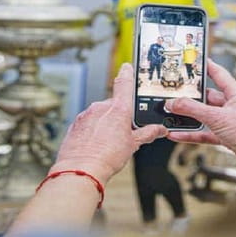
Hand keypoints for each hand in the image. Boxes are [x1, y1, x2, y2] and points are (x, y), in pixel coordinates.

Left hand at [51, 63, 167, 183]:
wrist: (82, 169)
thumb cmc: (107, 157)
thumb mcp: (133, 145)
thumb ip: (147, 133)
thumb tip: (159, 130)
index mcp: (119, 109)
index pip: (124, 83)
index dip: (127, 73)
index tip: (127, 67)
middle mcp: (101, 107)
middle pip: (113, 105)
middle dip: (118, 116)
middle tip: (122, 133)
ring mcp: (86, 114)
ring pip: (99, 115)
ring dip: (104, 124)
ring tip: (107, 143)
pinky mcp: (75, 124)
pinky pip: (87, 123)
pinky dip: (92, 130)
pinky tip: (94, 144)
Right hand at [165, 59, 235, 160]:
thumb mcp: (216, 117)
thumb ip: (193, 109)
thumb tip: (174, 103)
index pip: (220, 75)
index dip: (208, 66)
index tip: (196, 61)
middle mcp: (234, 107)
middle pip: (209, 98)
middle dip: (193, 98)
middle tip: (177, 95)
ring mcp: (230, 122)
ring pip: (206, 117)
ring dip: (190, 117)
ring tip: (174, 115)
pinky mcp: (227, 137)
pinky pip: (206, 133)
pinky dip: (193, 134)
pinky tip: (179, 134)